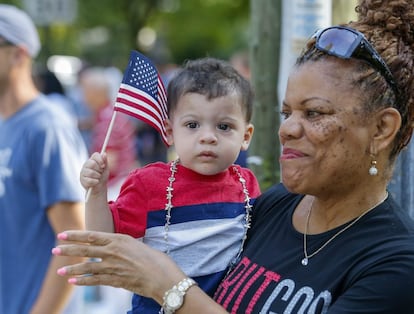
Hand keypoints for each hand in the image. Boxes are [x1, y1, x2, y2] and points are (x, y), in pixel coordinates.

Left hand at [52, 230, 185, 303]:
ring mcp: (113, 266)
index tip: (63, 234)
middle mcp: (113, 251)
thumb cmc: (156, 259)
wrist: (163, 277)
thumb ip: (123, 246)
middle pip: (85, 250)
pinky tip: (74, 281)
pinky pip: (94, 281)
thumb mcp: (138, 245)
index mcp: (119, 239)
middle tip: (54, 250)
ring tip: (60, 271)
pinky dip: (82, 281)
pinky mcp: (114, 280)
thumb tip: (114, 246)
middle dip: (68, 250)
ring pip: (87, 266)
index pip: (92, 236)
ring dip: (72, 268)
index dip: (75, 235)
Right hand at [80, 152, 108, 190]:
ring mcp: (83, 171)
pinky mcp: (81, 179)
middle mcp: (86, 164)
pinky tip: (96, 182)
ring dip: (98, 176)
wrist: (100, 187)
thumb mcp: (105, 169)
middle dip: (99, 170)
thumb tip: (104, 153)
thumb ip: (105, 161)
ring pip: (91, 172)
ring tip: (98, 178)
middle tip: (101, 173)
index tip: (103, 166)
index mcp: (93, 160)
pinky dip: (95, 182)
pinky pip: (89, 180)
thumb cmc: (102, 176)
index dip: (100, 160)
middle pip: (92, 163)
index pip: (95, 155)